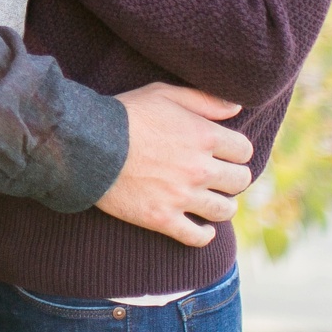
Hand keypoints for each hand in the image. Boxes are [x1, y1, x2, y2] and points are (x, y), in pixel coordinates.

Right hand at [95, 83, 253, 247]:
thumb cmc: (125, 114)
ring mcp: (182, 196)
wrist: (88, 144)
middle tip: (219, 176)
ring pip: (224, 210)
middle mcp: (200, 168)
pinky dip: (203, 236)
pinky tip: (201, 229)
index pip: (244, 150)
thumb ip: (204, 100)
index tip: (224, 153)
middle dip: (232, 177)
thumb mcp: (163, 93)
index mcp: (204, 136)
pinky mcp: (163, 218)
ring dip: (222, 205)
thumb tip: (237, 107)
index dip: (236, 150)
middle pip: (240, 180)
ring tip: (211, 201)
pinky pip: (197, 237)